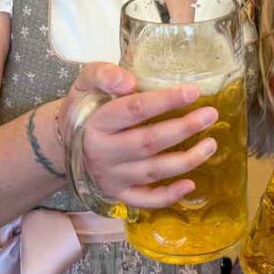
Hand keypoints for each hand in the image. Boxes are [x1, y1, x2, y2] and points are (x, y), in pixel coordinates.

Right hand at [63, 62, 217, 210]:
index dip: (166, 100)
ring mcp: (110, 177)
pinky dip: (168, 196)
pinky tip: (190, 185)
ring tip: (211, 144)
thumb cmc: (83, 109)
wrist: (62, 143)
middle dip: (183, 129)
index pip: (135, 110)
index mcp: (97, 122)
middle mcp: (103, 153)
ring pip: (153, 171)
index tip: (193, 91)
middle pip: (149, 142)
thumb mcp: (85, 83)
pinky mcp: (117, 194)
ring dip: (186, 160)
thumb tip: (129, 81)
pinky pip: (145, 199)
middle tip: (210, 115)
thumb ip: (103, 74)